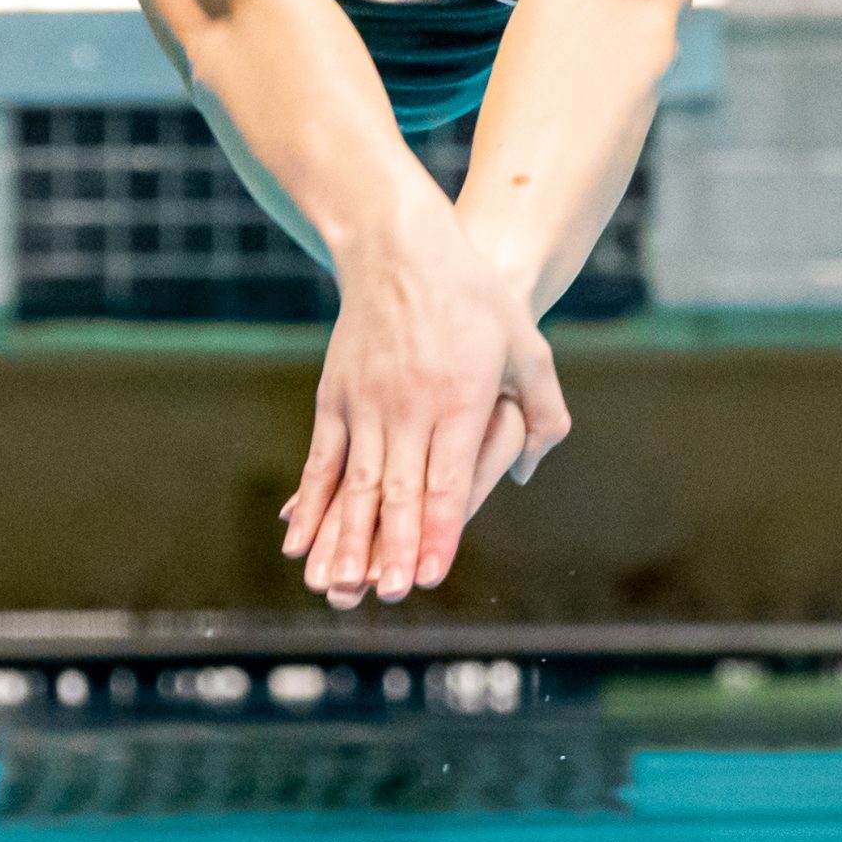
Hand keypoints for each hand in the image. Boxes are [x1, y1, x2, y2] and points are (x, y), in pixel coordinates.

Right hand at [279, 199, 569, 608]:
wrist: (399, 247)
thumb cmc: (474, 299)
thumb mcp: (528, 346)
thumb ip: (543, 410)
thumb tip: (531, 471)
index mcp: (460, 400)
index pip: (449, 480)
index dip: (439, 532)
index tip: (429, 575)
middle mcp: (410, 407)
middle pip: (401, 491)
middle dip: (393, 548)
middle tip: (389, 595)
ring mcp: (366, 404)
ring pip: (357, 485)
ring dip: (346, 540)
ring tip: (336, 586)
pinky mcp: (334, 399)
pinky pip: (321, 464)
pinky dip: (310, 506)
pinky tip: (297, 543)